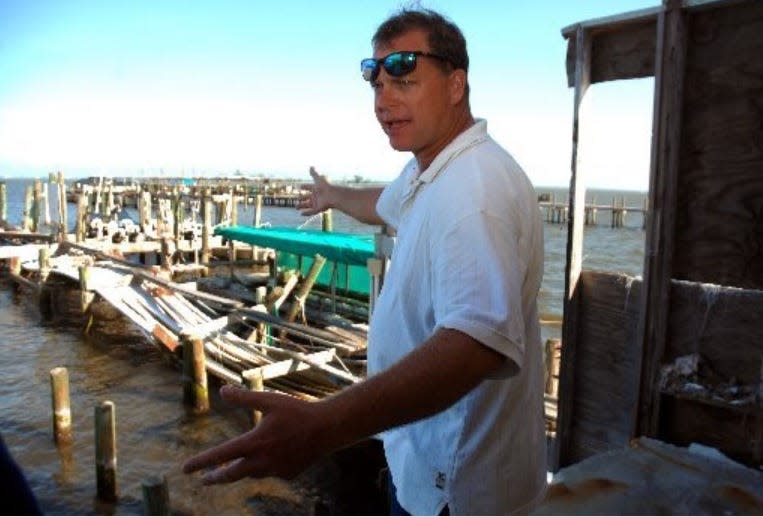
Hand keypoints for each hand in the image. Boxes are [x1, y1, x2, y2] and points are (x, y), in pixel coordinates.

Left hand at [182, 385, 329, 483]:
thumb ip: (244, 398)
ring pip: (252, 473)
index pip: (220, 456)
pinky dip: (266, 465)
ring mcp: (276, 470)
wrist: (328, 429)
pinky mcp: (288, 474)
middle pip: (232, 475)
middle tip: (204, 480)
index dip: (201, 463)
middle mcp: (262, 461)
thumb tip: (222, 391)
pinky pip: (271, 471)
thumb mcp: (270, 400)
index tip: (185, 469)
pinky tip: (273, 456)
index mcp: (254, 443)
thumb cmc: (298, 411)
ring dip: (241, 470)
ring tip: (235, 467)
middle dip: (215, 478)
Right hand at [297, 166, 332, 215]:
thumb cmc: (326, 186)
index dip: (305, 186)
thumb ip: (314, 173)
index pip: (309, 187)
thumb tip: (311, 166)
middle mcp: (316, 196)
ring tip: (296, 207)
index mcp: (316, 188)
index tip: (300, 186)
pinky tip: (301, 214)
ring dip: (302, 206)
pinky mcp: (318, 209)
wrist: (333, 195)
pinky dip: (306, 213)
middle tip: (297, 198)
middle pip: (307, 197)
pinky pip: (311, 212)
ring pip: (307, 205)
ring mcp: (317, 203)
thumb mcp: (319, 179)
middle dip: (302, 197)